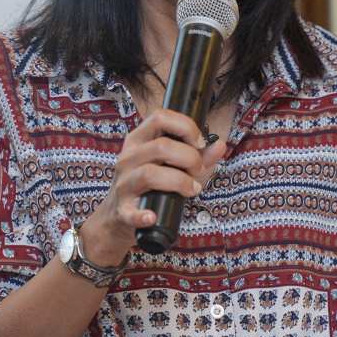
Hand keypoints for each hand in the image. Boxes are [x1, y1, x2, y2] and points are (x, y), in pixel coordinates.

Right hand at [79, 109, 226, 264]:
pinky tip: (152, 216)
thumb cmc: (151, 187)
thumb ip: (199, 156)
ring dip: (179, 182)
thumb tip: (219, 144)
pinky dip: (142, 216)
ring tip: (193, 189)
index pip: (159, 117)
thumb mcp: (173, 166)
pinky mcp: (121, 210)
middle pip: (160, 146)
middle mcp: (128, 157)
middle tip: (199, 170)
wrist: (117, 218)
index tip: (200, 142)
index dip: (185, 126)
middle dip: (189, 158)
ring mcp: (123, 183)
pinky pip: (130, 212)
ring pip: (150, 174)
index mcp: (139, 140)